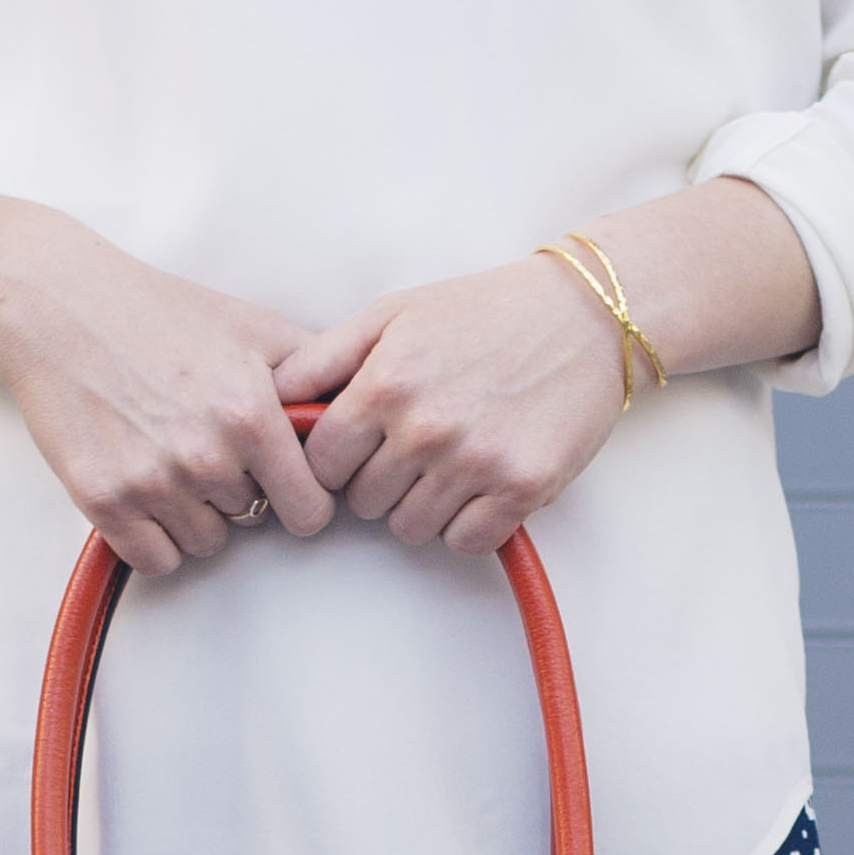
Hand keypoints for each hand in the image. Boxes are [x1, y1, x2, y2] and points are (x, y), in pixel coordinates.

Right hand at [0, 181, 330, 577]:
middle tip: (210, 445)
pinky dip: (155, 536)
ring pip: (205, 542)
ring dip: (197, 513)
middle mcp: (205, 457)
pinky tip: (147, 491)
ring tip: (173, 457)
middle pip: (254, 522)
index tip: (287, 483)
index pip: (309, 510)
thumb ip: (315, 374)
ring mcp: (151, 482)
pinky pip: (154, 558)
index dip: (303, 497)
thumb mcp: (253, 327)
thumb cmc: (159, 311)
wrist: (60, 308)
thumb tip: (363, 409)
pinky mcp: (103, 501)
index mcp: (251, 416)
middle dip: (242, 492)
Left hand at [275, 258, 631, 557]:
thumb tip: (270, 397)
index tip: (356, 447)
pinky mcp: (522, 489)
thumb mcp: (392, 314)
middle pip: (362, 503)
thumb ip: (325, 358)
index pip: (320, 465)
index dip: (333, 460)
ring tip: (448, 460)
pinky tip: (479, 484)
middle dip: (377, 481)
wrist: (582, 315)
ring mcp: (476, 463)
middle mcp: (426, 428)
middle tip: (411, 447)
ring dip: (420, 505)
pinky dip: (467, 523)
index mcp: (386, 384)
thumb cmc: (482, 312)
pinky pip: (465, 542)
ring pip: (410, 528)